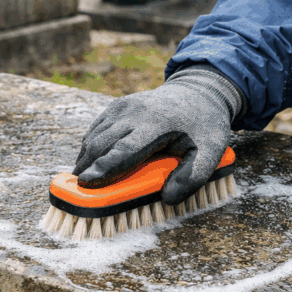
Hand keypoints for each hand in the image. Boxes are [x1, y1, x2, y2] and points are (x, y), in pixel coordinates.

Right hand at [73, 67, 243, 203]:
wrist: (200, 92)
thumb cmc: (204, 127)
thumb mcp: (211, 153)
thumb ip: (191, 178)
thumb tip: (168, 199)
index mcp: (158, 124)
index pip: (124, 149)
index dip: (104, 167)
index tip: (86, 182)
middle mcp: (136, 112)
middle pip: (102, 143)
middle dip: (88, 167)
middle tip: (80, 191)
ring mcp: (125, 106)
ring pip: (95, 135)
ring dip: (86, 158)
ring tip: (84, 179)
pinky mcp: (118, 105)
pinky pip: (97, 128)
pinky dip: (90, 146)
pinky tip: (91, 161)